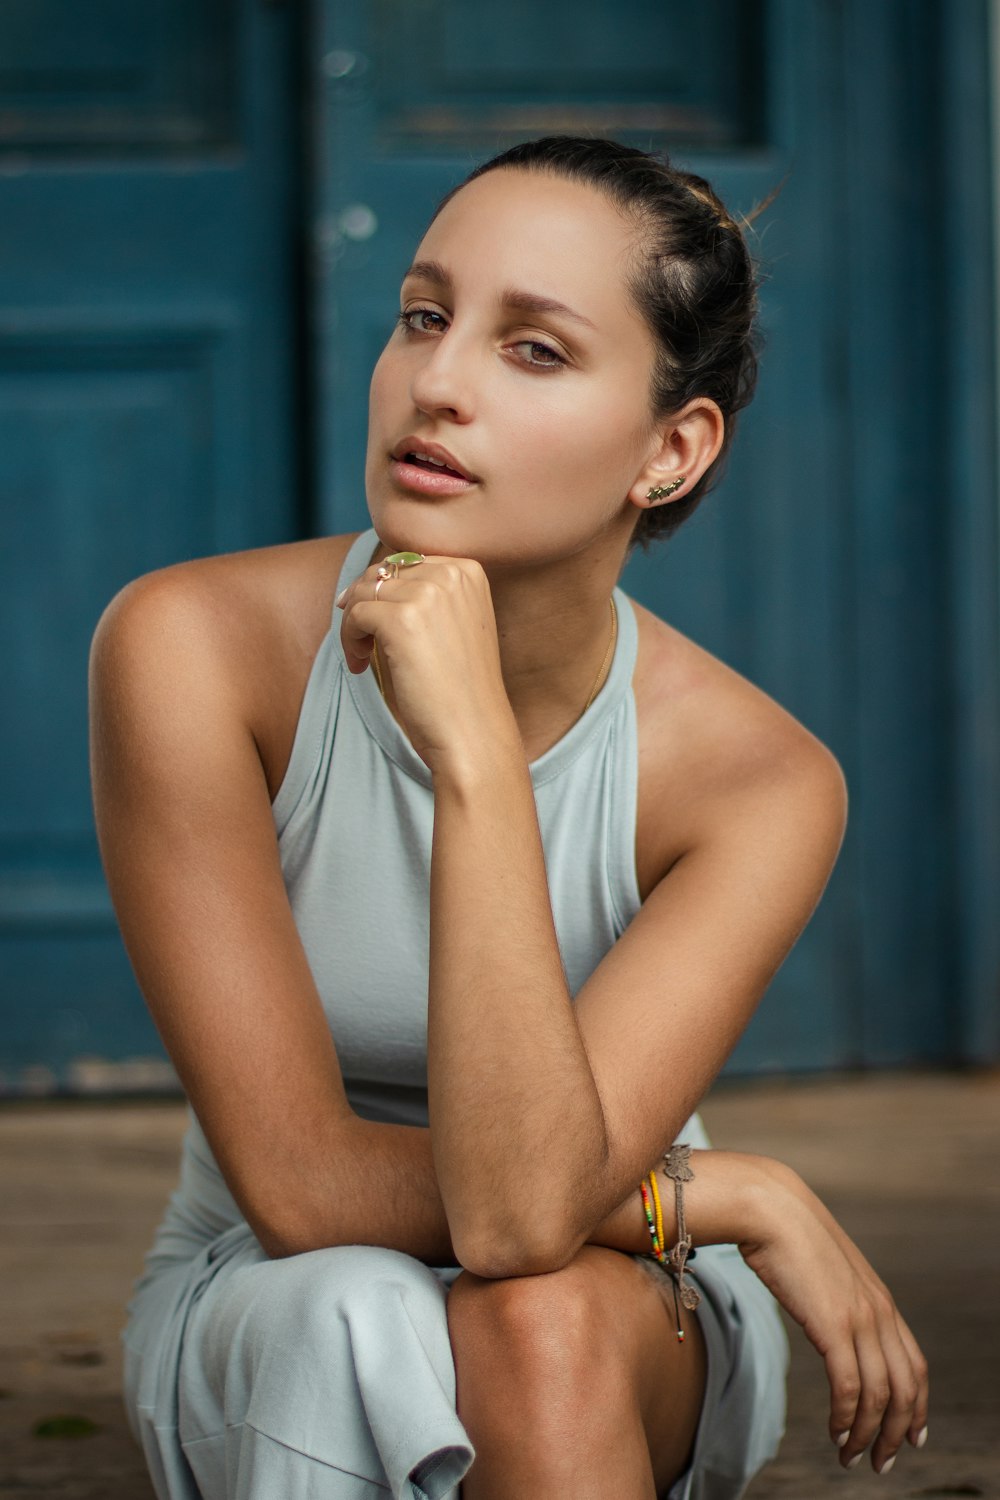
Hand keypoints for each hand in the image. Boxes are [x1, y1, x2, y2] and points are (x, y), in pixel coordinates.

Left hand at [336, 553, 518, 774]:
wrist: (474, 730)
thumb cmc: (461, 687)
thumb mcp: (454, 625)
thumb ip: (427, 595)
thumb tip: (370, 577)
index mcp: (468, 571)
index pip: (406, 561)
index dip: (383, 589)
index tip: (374, 621)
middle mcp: (452, 574)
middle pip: (382, 572)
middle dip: (364, 604)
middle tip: (362, 641)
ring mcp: (427, 594)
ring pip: (363, 592)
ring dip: (353, 625)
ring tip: (362, 656)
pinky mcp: (402, 620)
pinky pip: (354, 614)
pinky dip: (348, 638)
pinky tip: (360, 665)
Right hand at [740, 1160, 928, 1474]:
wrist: (768, 1207)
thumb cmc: (786, 1235)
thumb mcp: (825, 1272)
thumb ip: (837, 1298)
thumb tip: (828, 1321)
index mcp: (880, 1300)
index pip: (915, 1364)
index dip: (918, 1405)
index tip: (912, 1435)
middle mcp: (879, 1312)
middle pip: (906, 1388)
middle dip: (899, 1432)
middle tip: (882, 1462)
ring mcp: (859, 1318)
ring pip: (881, 1396)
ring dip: (869, 1435)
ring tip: (850, 1456)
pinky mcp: (833, 1325)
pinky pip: (851, 1388)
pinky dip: (846, 1419)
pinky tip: (835, 1432)